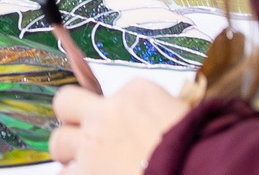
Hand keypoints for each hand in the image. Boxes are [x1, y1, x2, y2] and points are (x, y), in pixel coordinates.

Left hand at [52, 76, 189, 174]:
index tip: (128, 125)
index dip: (119, 111)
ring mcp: (91, 145)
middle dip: (74, 120)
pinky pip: (65, 174)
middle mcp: (106, 114)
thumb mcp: (187, 117)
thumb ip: (162, 113)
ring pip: (59, 142)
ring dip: (72, 154)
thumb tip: (155, 123)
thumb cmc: (199, 148)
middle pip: (66, 103)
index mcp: (136, 93)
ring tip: (89, 165)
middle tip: (90, 137)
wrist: (196, 170)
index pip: (117, 93)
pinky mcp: (85, 174)